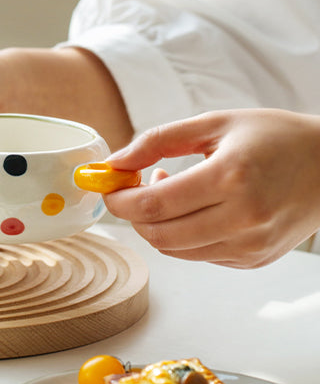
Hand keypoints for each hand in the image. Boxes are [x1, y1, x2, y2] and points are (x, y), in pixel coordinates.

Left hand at [103, 109, 319, 267]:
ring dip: (157, 225)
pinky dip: (182, 236)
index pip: (153, 205)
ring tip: (170, 192)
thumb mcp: (215, 124)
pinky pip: (198, 255)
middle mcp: (242, 219)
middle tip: (133, 190)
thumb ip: (159, 140)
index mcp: (231, 178)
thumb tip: (115, 162)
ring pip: (174, 250)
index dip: (119, 200)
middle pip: (158, 235)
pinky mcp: (253, 260)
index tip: (109, 188)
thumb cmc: (275, 138)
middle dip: (133, 215)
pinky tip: (195, 208)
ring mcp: (250, 245)